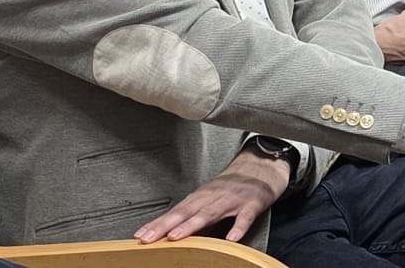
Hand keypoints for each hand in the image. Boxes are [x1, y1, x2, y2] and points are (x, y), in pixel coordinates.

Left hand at [135, 150, 288, 243]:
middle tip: (149, 237)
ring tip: (176, 236)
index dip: (158, 223)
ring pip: (210, 213)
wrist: (263, 166)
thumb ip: (193, 213)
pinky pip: (245, 217)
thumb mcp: (211, 196)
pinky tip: (231, 238)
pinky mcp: (253, 203)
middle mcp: (214, 196)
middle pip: (187, 211)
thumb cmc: (234, 186)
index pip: (176, 211)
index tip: (140, 235)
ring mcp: (233, 199)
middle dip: (166, 225)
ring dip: (192, 224)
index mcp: (202, 195)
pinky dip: (238, 227)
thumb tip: (170, 232)